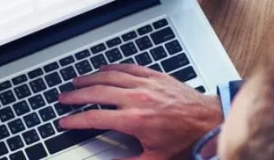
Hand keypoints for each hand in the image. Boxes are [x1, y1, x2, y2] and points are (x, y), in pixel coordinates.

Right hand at [58, 64, 221, 159]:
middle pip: (96, 93)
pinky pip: (127, 68)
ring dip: (89, 78)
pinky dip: (112, 67)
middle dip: (76, 96)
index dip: (75, 120)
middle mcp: (136, 99)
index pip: (94, 118)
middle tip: (64, 98)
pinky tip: (102, 69)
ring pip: (109, 77)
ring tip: (76, 82)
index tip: (65, 121)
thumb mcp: (155, 157)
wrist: (210, 121)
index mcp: (134, 120)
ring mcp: (145, 85)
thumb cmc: (185, 139)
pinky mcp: (154, 76)